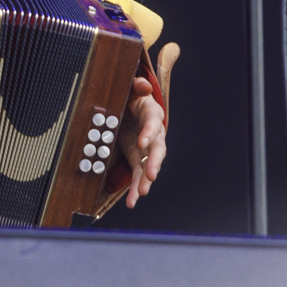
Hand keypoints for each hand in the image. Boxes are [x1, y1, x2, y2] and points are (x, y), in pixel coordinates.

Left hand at [117, 76, 166, 207]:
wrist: (128, 107)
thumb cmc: (132, 98)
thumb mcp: (132, 88)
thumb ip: (137, 86)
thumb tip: (142, 85)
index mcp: (152, 114)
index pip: (153, 123)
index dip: (149, 133)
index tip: (142, 141)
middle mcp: (154, 135)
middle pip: (158, 150)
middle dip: (154, 163)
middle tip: (151, 175)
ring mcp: (146, 149)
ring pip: (149, 166)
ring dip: (146, 181)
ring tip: (142, 193)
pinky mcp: (137, 158)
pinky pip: (139, 176)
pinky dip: (136, 189)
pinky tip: (133, 201)